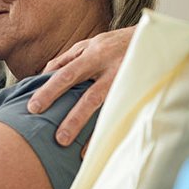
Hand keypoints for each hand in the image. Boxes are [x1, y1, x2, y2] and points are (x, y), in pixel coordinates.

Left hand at [27, 26, 134, 145]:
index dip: (49, 90)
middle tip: (56, 137)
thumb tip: (42, 74)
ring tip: (71, 146)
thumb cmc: (115, 43)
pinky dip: (106, 133)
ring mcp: (127, 82)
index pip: (67, 74)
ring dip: (89, 129)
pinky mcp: (138, 93)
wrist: (156, 39)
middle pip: (89, 96)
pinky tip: (92, 149)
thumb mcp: (90, 44)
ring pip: (107, 109)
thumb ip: (66, 59)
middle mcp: (110, 69)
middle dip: (73, 117)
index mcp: (94, 54)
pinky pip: (121, 115)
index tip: (33, 107)